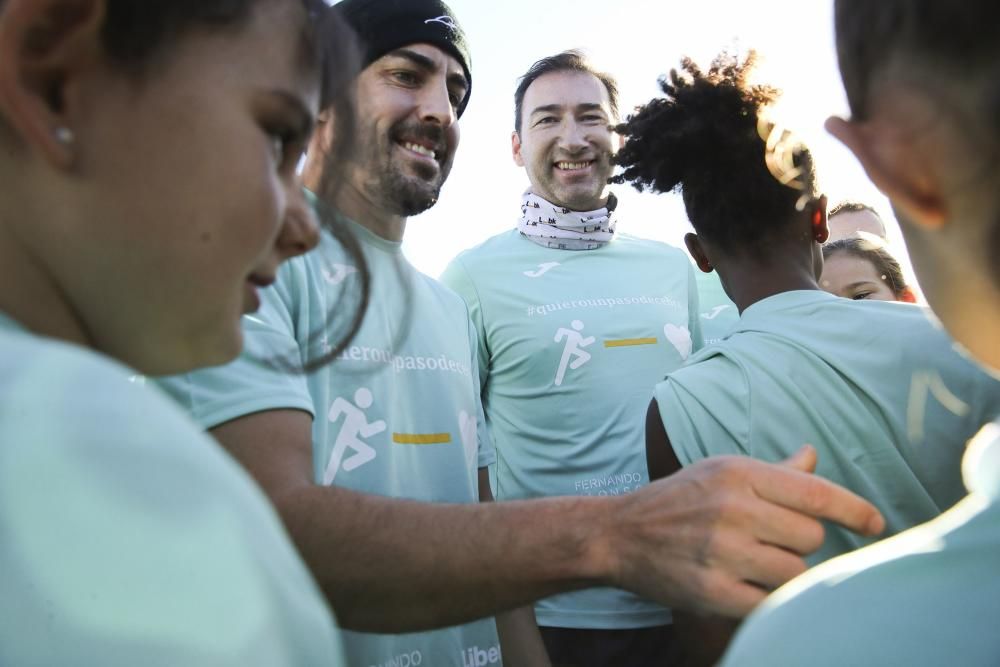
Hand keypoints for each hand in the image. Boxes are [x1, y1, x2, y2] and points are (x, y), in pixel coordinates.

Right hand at [602, 445, 883, 617]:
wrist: (618, 534)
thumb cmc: (678, 501)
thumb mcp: (721, 472)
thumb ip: (773, 472)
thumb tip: (812, 456)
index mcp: (738, 473)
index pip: (814, 492)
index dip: (853, 510)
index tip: (876, 523)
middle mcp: (731, 508)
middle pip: (809, 536)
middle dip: (801, 542)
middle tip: (772, 541)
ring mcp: (721, 551)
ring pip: (794, 571)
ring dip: (785, 572)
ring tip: (756, 564)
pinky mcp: (711, 590)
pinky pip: (769, 602)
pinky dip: (766, 598)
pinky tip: (747, 586)